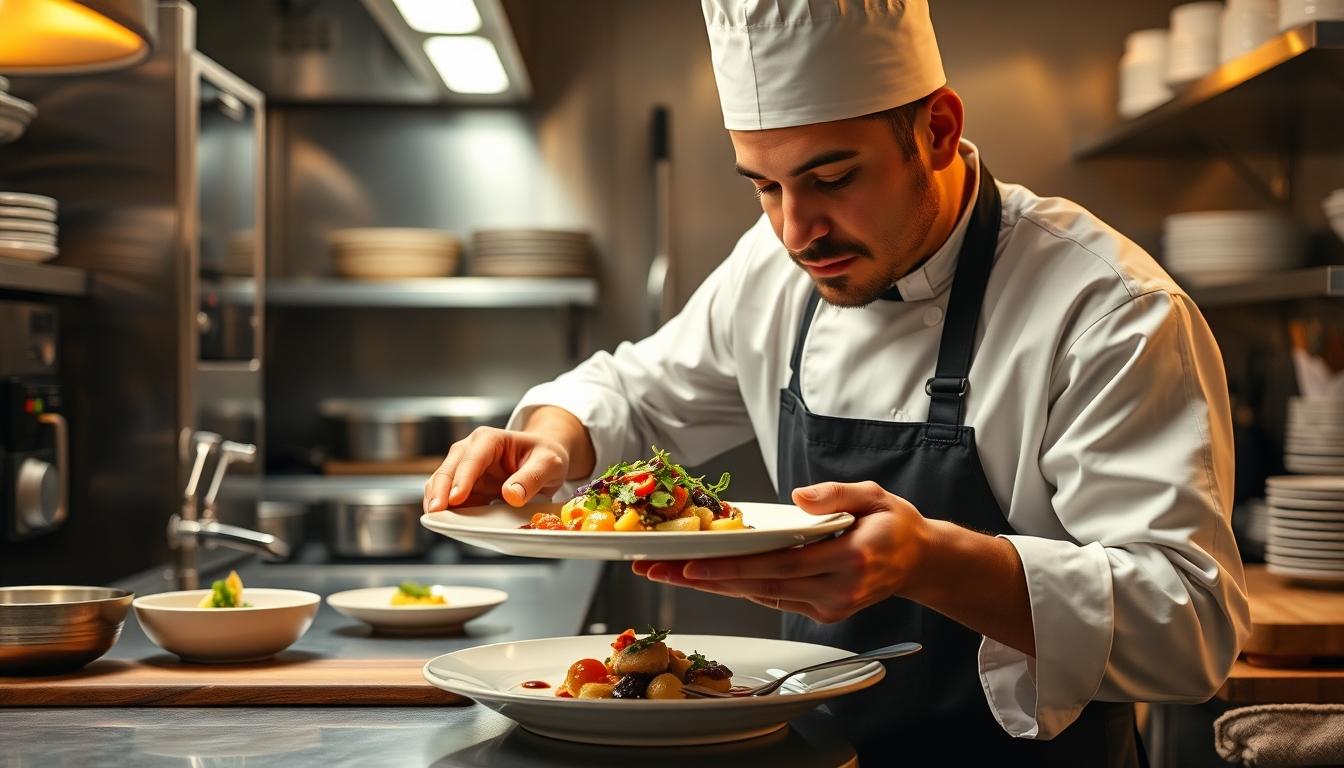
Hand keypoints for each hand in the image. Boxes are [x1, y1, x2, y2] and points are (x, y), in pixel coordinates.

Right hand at [423, 427, 569, 511]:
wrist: (543, 459)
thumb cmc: (545, 456)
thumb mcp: (549, 464)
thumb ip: (532, 478)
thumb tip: (511, 495)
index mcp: (490, 439)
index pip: (471, 459)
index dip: (462, 478)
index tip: (456, 498)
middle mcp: (471, 450)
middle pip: (449, 469)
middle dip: (439, 491)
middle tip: (436, 513)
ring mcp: (465, 469)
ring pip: (442, 483)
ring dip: (437, 501)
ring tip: (437, 521)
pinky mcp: (465, 486)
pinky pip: (449, 498)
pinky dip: (446, 510)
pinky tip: (446, 523)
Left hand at [632, 481, 931, 623]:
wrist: (921, 562)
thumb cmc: (894, 524)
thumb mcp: (875, 494)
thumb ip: (836, 494)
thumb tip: (798, 498)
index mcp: (849, 560)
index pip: (779, 565)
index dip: (732, 567)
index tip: (691, 565)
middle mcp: (836, 591)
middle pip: (758, 586)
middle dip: (703, 578)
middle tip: (658, 569)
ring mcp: (828, 607)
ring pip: (759, 596)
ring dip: (711, 585)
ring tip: (669, 573)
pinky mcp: (821, 613)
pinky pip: (771, 599)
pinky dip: (737, 588)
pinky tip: (705, 578)